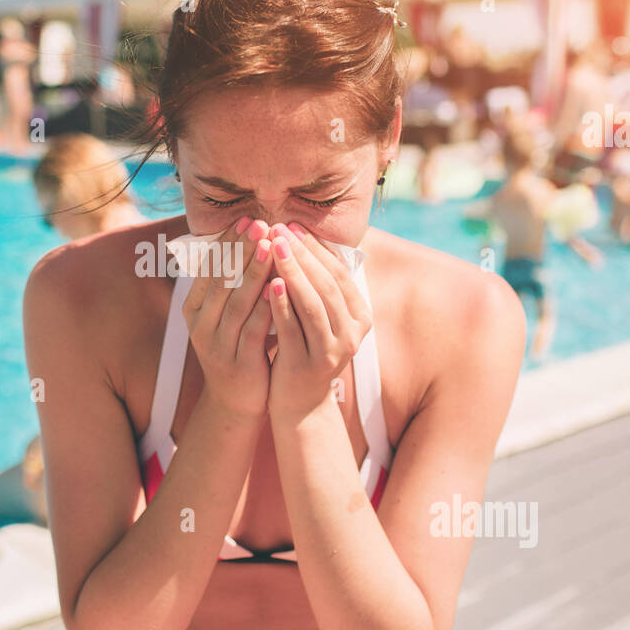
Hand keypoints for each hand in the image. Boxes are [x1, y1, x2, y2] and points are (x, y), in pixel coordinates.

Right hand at [181, 217, 275, 416]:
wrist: (236, 401)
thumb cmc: (238, 347)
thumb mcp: (228, 314)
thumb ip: (233, 284)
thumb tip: (248, 238)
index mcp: (194, 309)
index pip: (208, 269)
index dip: (226, 243)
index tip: (245, 220)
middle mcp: (200, 325)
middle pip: (221, 281)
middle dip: (240, 250)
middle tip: (259, 224)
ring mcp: (217, 345)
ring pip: (236, 302)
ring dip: (253, 271)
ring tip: (269, 246)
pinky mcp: (238, 362)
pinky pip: (253, 328)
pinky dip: (266, 305)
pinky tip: (280, 286)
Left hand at [264, 222, 371, 420]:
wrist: (299, 403)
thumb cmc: (305, 349)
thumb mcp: (320, 317)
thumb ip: (318, 286)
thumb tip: (300, 237)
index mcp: (360, 318)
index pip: (339, 274)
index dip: (316, 248)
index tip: (293, 225)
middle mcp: (352, 335)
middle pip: (327, 286)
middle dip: (303, 254)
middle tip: (280, 228)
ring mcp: (331, 352)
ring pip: (313, 305)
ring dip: (293, 272)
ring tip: (275, 247)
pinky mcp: (307, 366)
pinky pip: (293, 329)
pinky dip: (282, 305)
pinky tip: (268, 283)